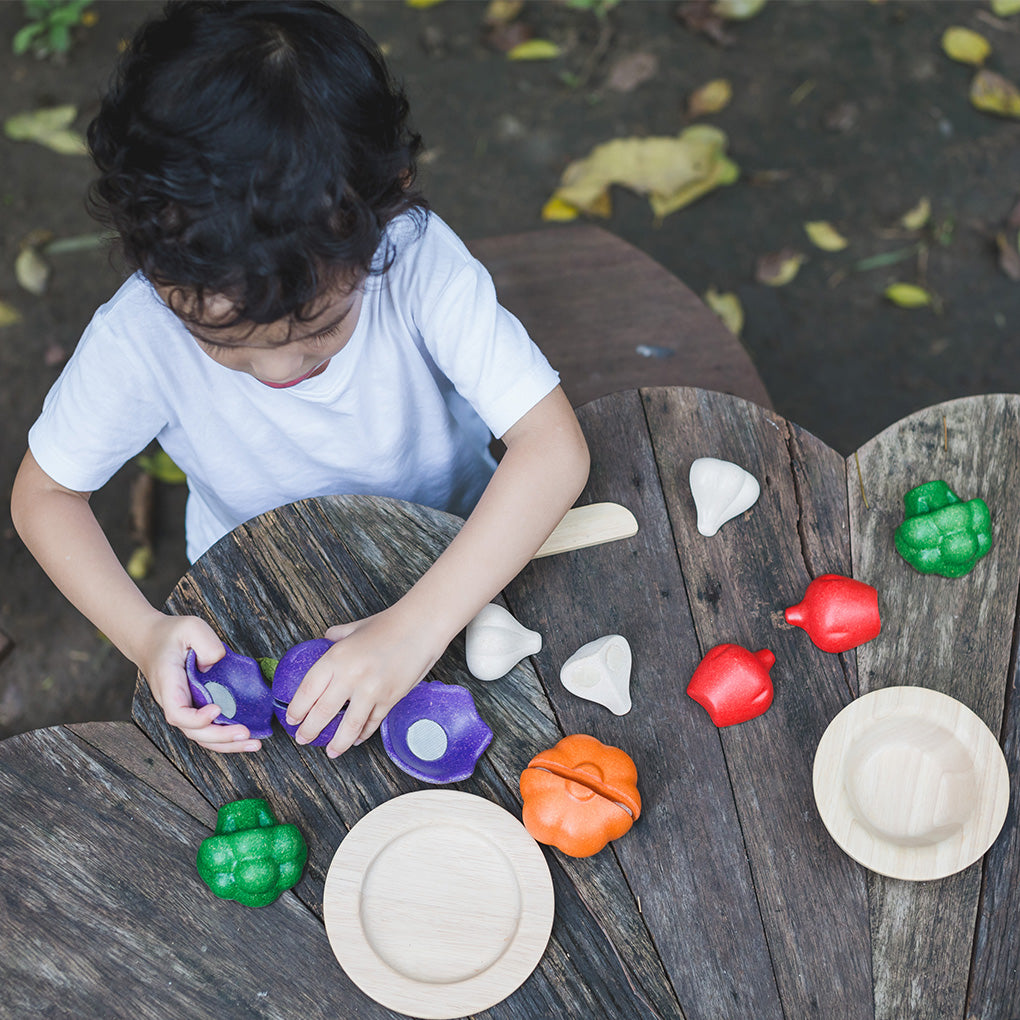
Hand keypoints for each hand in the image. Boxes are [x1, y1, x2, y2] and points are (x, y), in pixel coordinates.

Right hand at [136, 613, 262, 753]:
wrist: (151, 640)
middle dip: (220, 737)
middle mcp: (173, 701)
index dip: (196, 718)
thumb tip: (217, 663)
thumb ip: (207, 642)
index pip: (177, 713)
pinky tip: (245, 738)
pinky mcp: (193, 707)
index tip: (216, 709)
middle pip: (193, 732)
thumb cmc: (171, 634)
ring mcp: (183, 707)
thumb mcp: (190, 627)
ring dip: (226, 743)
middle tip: (246, 734)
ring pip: (201, 735)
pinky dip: (224, 737)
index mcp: (169, 684)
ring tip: (253, 744)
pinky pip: (207, 728)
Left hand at [285, 606, 442, 757]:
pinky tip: (356, 739)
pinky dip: (363, 734)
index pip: (307, 690)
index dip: (297, 709)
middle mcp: (350, 676)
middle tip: (302, 739)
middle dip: (309, 730)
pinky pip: (372, 723)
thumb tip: (323, 642)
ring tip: (330, 751)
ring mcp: (371, 690)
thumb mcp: (354, 628)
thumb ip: (335, 637)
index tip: (292, 719)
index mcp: (336, 657)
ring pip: (349, 726)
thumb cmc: (388, 625)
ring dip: (337, 742)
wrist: (421, 627)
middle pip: (323, 712)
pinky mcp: (390, 699)